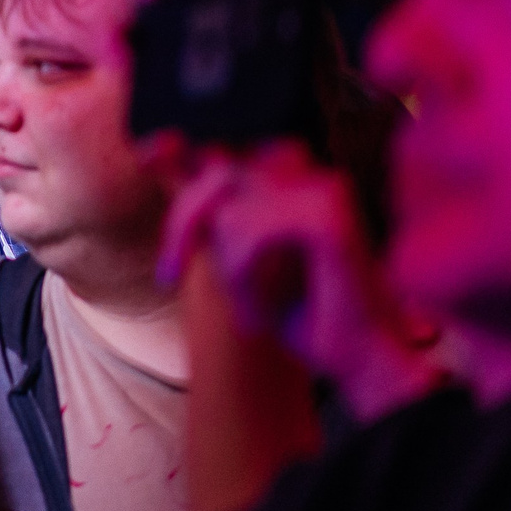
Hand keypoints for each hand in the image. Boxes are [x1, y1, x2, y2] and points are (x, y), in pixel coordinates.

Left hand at [159, 141, 439, 420]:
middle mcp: (308, 174)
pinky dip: (241, 271)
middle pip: (215, 168)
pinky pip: (246, 227)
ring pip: (227, 203)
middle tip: (172, 275)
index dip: (177, 155)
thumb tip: (159, 153)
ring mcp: (321, 189)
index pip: (217, 150)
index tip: (151, 172)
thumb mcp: (232, 254)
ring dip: (225, 262)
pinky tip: (261, 306)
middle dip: (185, 223)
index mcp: (289, 178)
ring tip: (249, 302)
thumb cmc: (303, 313)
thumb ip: (205, 206)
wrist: (360, 361)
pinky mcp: (326, 214)